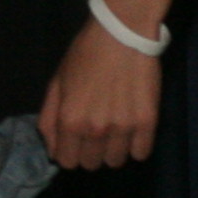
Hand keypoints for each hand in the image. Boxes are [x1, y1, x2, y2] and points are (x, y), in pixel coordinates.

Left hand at [37, 24, 162, 170]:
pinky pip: (141, 152)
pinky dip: (136, 146)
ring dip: (113, 150)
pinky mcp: (147, 122)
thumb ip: (49, 119)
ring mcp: (123, 128)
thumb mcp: (56, 83)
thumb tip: (54, 151)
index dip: (70, 153)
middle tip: (95, 133)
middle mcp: (95, 130)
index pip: (67, 162)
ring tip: (115, 130)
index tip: (75, 142)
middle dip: (90, 152)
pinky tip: (132, 130)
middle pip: (91, 164)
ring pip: (116, 161)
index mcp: (69, 121)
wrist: (122, 34)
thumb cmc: (85, 55)